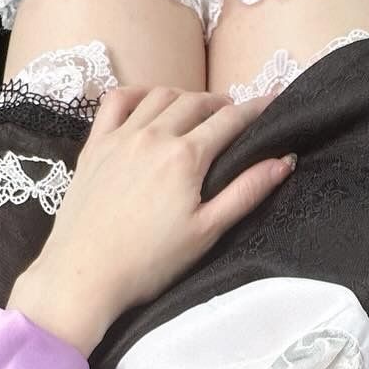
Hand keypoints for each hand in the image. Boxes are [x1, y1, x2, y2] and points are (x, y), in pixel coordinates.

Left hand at [6, 86, 295, 354]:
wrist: (84, 274)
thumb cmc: (149, 262)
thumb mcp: (207, 232)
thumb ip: (246, 192)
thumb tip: (283, 161)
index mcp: (186, 157)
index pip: (230, 120)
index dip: (256, 109)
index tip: (273, 101)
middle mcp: (153, 136)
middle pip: (196, 102)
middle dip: (221, 103)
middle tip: (234, 115)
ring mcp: (120, 137)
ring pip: (159, 96)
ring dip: (184, 97)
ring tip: (196, 111)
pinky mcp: (95, 146)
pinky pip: (116, 102)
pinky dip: (138, 93)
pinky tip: (148, 103)